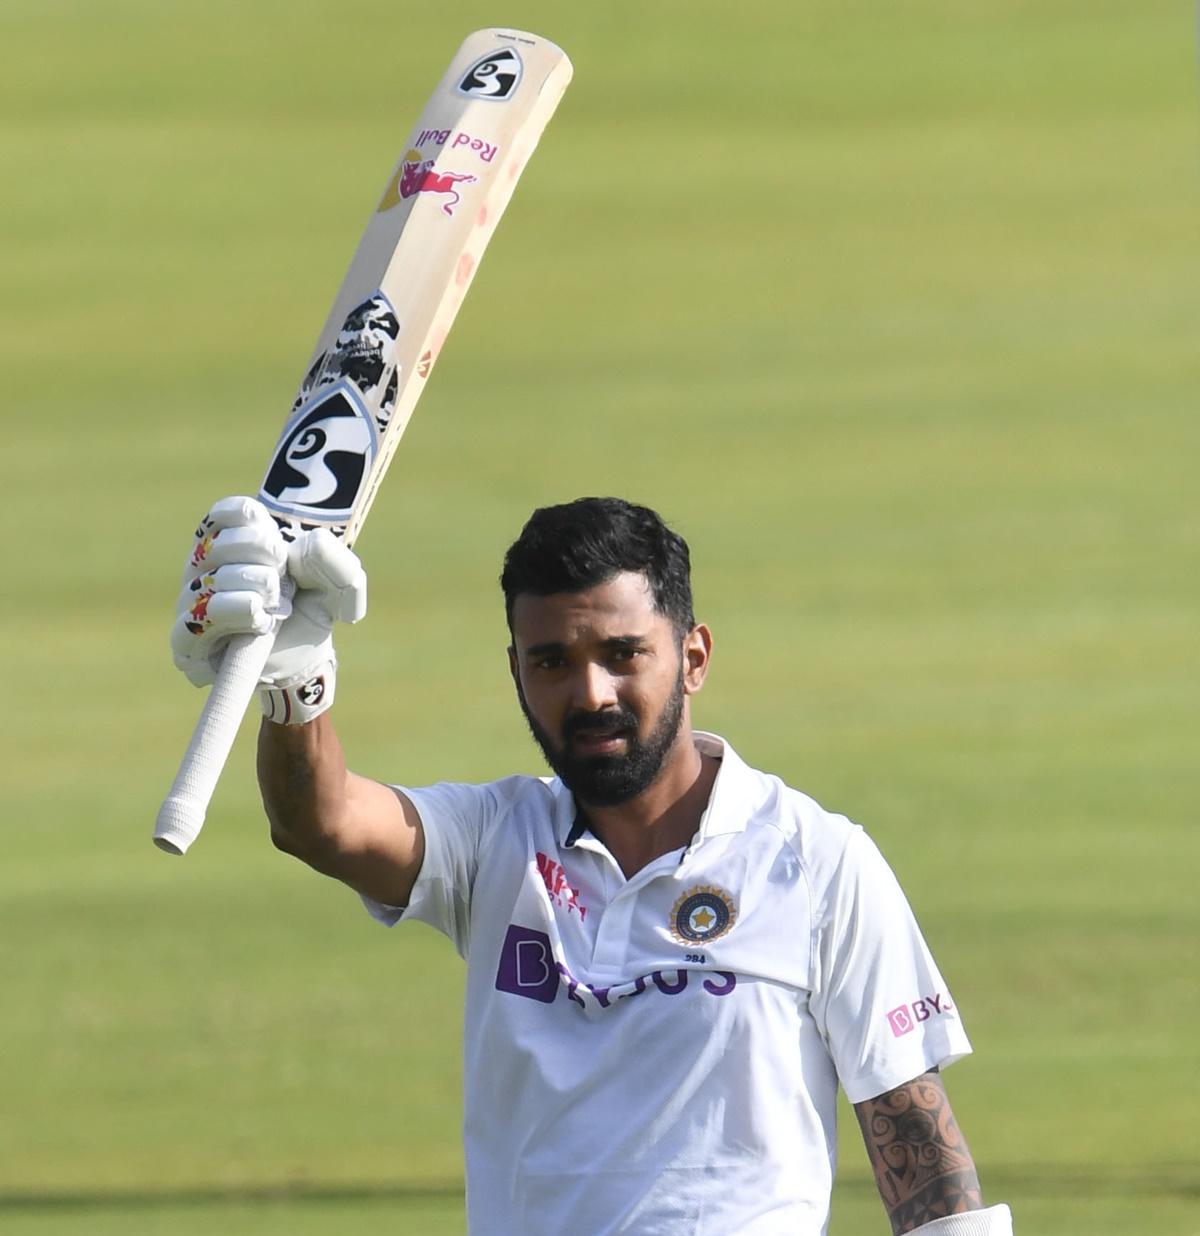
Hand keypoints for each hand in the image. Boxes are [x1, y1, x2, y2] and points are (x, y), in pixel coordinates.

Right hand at [170, 496, 365, 722]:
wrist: (306, 660)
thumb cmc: (312, 610)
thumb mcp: (340, 584)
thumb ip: (335, 560)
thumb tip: (308, 544)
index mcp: (231, 543)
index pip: (222, 515)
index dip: (250, 518)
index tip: (276, 533)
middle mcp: (202, 570)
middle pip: (217, 543)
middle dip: (259, 553)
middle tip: (283, 575)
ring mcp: (191, 605)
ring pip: (209, 581)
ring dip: (251, 585)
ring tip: (277, 601)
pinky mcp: (187, 644)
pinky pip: (195, 621)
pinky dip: (234, 613)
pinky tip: (261, 620)